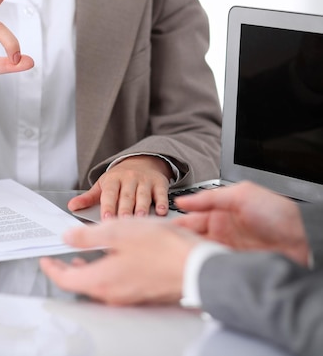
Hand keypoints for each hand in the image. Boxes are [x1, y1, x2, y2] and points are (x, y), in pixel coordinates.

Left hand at [39, 219, 199, 304]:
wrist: (198, 266)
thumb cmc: (162, 248)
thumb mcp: (118, 231)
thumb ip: (88, 236)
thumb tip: (68, 238)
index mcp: (102, 279)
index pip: (65, 281)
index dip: (52, 269)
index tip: (45, 260)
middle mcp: (113, 293)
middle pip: (81, 285)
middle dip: (67, 271)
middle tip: (59, 260)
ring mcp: (128, 296)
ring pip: (98, 285)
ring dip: (86, 271)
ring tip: (81, 258)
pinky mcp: (141, 293)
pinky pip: (114, 285)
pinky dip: (104, 272)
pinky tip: (110, 260)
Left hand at [68, 155, 171, 218]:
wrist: (142, 161)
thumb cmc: (119, 179)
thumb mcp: (102, 185)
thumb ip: (88, 198)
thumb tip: (71, 206)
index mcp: (112, 179)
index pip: (109, 193)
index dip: (108, 205)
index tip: (106, 218)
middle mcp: (129, 178)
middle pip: (126, 196)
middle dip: (125, 209)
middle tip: (123, 223)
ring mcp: (145, 180)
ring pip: (143, 195)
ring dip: (142, 207)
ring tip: (140, 219)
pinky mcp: (159, 183)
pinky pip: (161, 193)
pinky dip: (162, 202)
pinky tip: (161, 212)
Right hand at [172, 181, 308, 264]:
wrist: (302, 240)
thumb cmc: (277, 215)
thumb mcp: (242, 194)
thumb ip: (210, 196)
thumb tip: (183, 200)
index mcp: (219, 214)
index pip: (189, 219)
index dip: (174, 223)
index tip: (160, 229)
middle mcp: (220, 233)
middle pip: (189, 238)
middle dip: (176, 241)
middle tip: (162, 245)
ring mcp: (225, 251)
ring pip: (197, 253)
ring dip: (187, 254)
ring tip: (175, 255)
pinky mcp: (231, 266)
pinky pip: (210, 266)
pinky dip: (200, 266)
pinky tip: (193, 266)